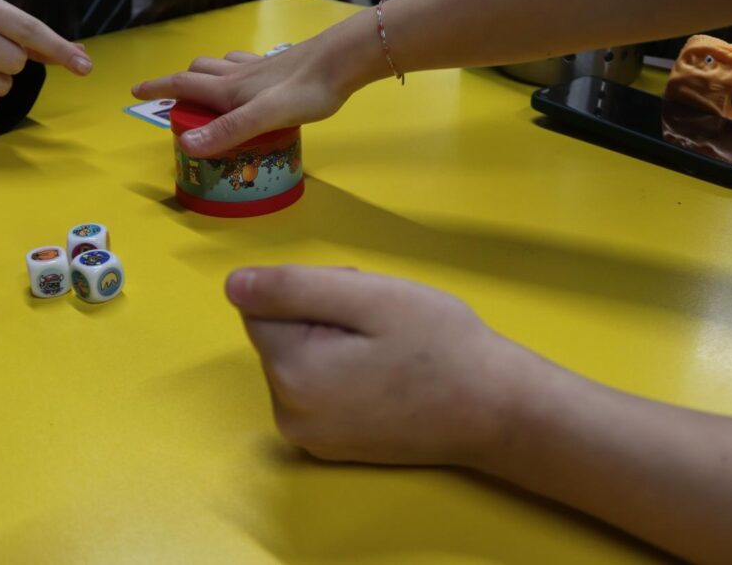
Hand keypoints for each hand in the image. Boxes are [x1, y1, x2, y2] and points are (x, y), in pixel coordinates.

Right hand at [132, 12, 385, 156]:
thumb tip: (187, 144)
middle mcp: (238, 75)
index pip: (183, 86)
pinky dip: (235, 69)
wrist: (342, 61)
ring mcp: (259, 68)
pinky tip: (249, 78)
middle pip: (199, 72)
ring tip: (204, 87)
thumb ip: (227, 131)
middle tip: (171, 96)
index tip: (134, 91)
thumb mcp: (264, 117)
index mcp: (229, 89)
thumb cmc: (306, 90)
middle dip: (179, 82)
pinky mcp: (280, 66)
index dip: (157, 89)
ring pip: (221, 65)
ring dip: (206, 74)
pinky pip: (247, 64)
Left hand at [225, 265, 536, 465]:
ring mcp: (310, 438)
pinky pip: (316, 388)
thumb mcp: (369, 298)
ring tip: (387, 346)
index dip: (311, 290)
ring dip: (332, 340)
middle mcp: (288, 415)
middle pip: (279, 334)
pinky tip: (385, 371)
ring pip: (298, 358)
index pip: (262, 305)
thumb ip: (293, 288)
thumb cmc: (440, 345)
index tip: (359, 300)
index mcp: (291, 374)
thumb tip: (233, 284)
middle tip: (381, 322)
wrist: (498, 411)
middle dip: (320, 315)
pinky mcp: (332, 447)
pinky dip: (342, 370)